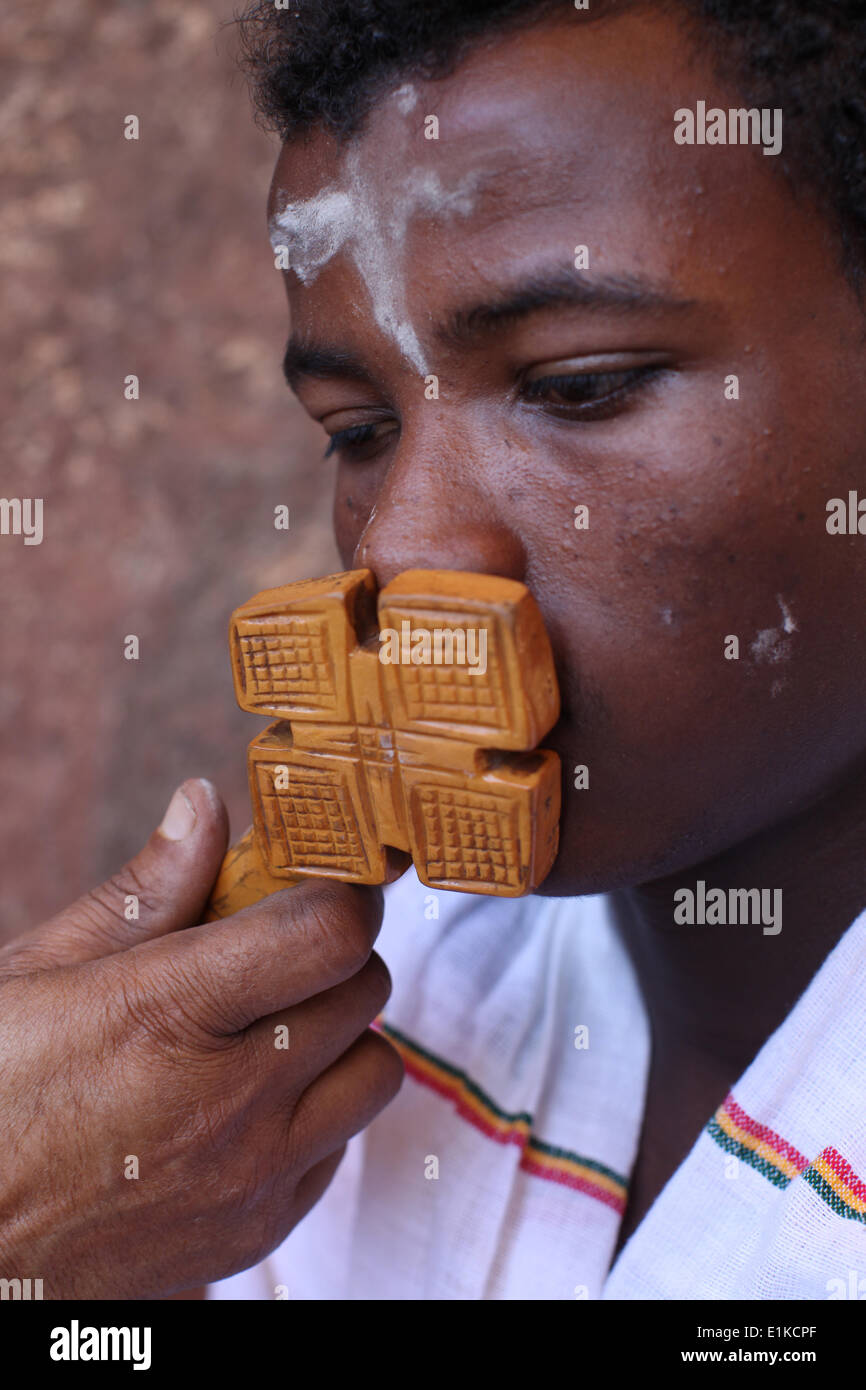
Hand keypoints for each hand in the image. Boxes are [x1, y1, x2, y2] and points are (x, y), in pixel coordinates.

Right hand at [0, 779, 402, 1298]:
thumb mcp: (42, 971)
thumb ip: (144, 890)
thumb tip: (205, 804)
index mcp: (169, 1012)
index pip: (330, 933)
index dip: (337, 893)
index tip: (319, 884)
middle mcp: (228, 1100)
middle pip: (364, 990)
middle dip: (333, 955)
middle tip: (280, 953)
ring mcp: (250, 1176)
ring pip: (376, 1070)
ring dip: (342, 1037)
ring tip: (273, 1030)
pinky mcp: (256, 1231)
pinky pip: (341, 1148)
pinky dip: (318, 1115)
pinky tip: (252, 1104)